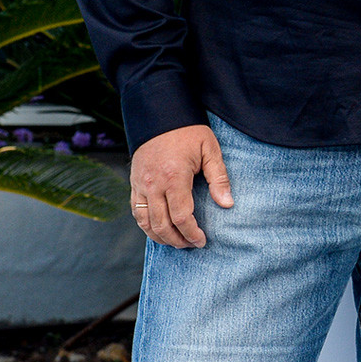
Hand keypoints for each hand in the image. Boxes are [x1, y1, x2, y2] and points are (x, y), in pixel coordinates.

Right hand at [130, 124, 231, 247]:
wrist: (160, 115)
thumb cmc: (189, 132)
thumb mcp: (210, 150)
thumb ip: (219, 179)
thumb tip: (227, 204)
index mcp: (174, 177)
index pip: (181, 216)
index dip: (191, 233)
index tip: (202, 240)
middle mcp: (153, 184)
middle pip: (161, 224)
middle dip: (177, 240)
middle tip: (191, 245)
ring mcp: (140, 185)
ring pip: (145, 222)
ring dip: (160, 237)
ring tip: (177, 242)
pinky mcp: (133, 184)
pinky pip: (136, 212)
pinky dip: (146, 225)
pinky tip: (159, 230)